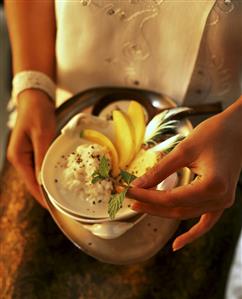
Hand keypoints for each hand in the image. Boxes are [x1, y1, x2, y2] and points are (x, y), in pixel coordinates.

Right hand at [7, 89, 55, 206]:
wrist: (36, 99)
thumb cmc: (37, 113)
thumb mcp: (42, 134)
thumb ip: (42, 157)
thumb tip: (43, 180)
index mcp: (19, 156)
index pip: (31, 183)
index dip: (42, 197)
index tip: (54, 209)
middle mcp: (20, 158)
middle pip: (33, 182)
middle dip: (46, 194)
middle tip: (62, 205)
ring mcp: (26, 155)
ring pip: (37, 176)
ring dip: (48, 184)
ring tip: (62, 195)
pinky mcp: (33, 151)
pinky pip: (41, 167)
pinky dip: (48, 174)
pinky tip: (58, 178)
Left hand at [128, 99, 241, 250]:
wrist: (239, 130)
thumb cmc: (214, 133)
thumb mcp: (183, 150)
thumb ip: (160, 170)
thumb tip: (137, 184)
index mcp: (213, 185)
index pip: (171, 198)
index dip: (147, 195)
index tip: (128, 190)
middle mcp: (221, 198)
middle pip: (177, 209)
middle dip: (151, 205)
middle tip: (130, 198)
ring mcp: (224, 202)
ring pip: (186, 214)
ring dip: (163, 212)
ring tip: (141, 206)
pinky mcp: (222, 201)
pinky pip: (205, 222)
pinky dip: (191, 233)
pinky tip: (177, 244)